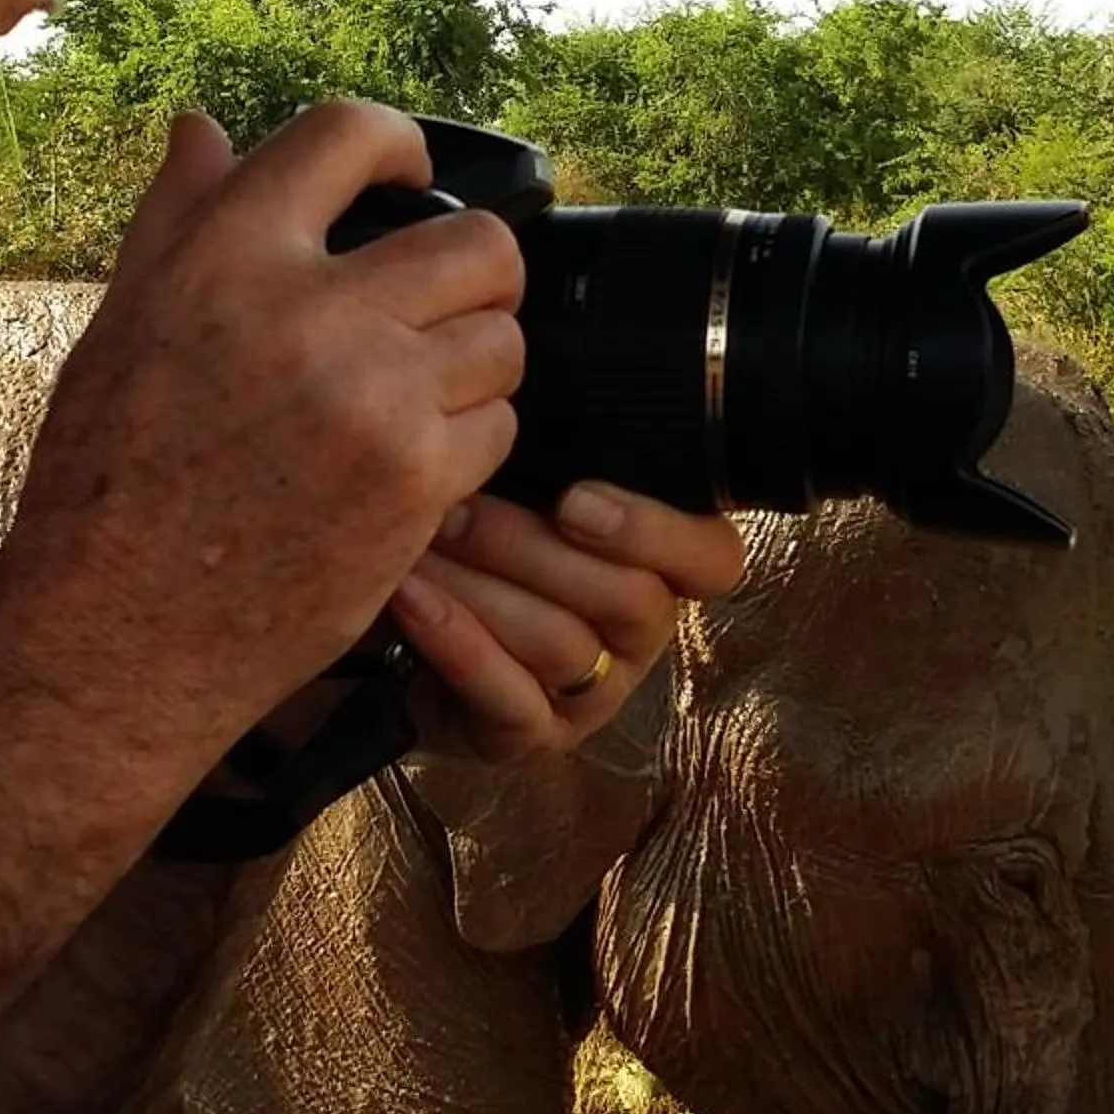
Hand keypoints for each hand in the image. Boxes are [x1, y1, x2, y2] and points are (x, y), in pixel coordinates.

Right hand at [0, 101, 527, 750]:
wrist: (117, 633)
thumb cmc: (105, 482)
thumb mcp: (120, 327)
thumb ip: (175, 218)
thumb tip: (201, 126)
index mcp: (224, 256)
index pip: (347, 134)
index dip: (397, 143)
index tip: (409, 174)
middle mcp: (306, 312)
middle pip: (476, 242)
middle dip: (475, 268)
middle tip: (443, 304)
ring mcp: (372, 398)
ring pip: (501, 341)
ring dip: (475, 363)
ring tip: (418, 395)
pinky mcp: (414, 483)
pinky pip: (498, 429)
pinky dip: (468, 444)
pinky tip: (411, 464)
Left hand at [392, 481, 745, 764]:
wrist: (401, 622)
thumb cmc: (478, 533)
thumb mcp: (525, 480)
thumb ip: (558, 447)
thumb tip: (532, 377)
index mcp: (661, 564)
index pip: (712, 559)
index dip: (657, 532)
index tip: (575, 500)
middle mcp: (640, 633)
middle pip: (627, 597)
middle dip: (530, 547)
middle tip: (457, 508)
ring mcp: (591, 693)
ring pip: (563, 643)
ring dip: (484, 586)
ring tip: (423, 543)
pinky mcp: (533, 737)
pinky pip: (509, 698)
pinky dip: (456, 641)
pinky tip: (411, 597)